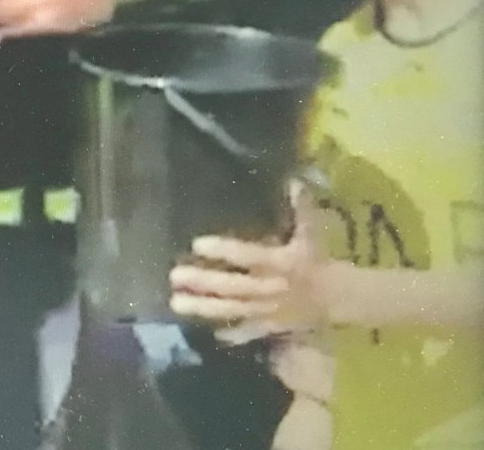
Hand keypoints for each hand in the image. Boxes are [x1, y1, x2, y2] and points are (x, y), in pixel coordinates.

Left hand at [169, 183, 327, 342]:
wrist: (339, 296)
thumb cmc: (317, 258)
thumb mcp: (312, 232)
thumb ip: (302, 207)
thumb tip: (295, 179)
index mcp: (283, 262)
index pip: (250, 256)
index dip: (224, 251)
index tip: (197, 244)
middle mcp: (273, 287)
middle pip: (235, 286)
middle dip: (204, 282)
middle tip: (174, 276)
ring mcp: (270, 311)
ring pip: (234, 310)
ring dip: (204, 308)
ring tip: (175, 303)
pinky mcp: (270, 327)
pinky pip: (249, 332)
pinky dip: (231, 334)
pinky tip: (207, 331)